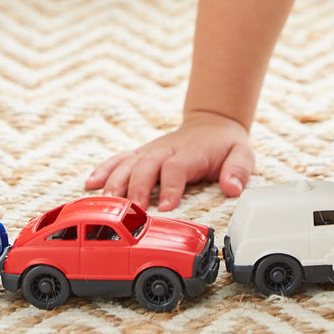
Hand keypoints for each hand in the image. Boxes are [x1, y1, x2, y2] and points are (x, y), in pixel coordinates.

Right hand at [85, 111, 253, 210]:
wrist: (211, 123)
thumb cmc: (225, 144)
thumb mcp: (242, 154)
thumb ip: (238, 170)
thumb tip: (232, 188)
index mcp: (190, 153)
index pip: (177, 168)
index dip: (171, 186)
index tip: (167, 207)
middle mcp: (166, 150)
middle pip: (146, 167)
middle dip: (138, 188)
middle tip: (133, 210)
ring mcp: (150, 152)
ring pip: (128, 164)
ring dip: (116, 183)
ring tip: (107, 203)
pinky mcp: (141, 154)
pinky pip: (119, 160)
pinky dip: (103, 170)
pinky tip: (90, 185)